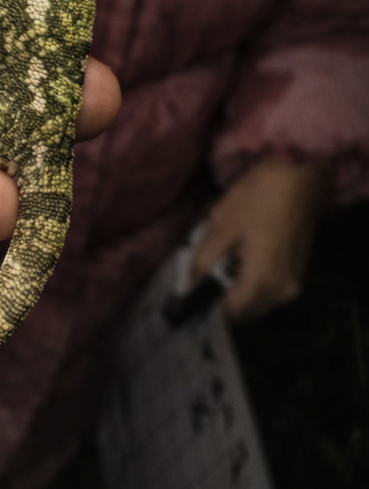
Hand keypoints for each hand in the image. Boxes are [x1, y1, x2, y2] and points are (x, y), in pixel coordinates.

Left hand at [191, 157, 329, 321]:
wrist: (300, 173)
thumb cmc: (258, 196)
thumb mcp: (221, 226)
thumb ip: (203, 262)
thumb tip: (190, 285)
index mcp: (264, 284)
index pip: (228, 314)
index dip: (205, 306)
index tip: (188, 294)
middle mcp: (283, 292)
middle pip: (244, 312)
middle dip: (220, 297)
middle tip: (201, 272)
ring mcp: (294, 283)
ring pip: (256, 300)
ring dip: (235, 288)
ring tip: (219, 260)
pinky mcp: (298, 272)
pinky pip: (268, 288)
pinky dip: (250, 279)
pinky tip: (239, 255)